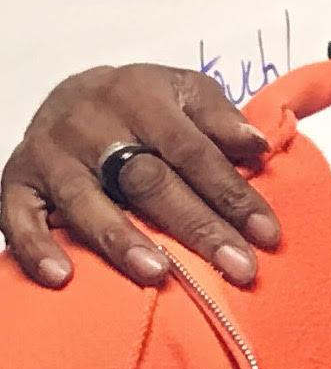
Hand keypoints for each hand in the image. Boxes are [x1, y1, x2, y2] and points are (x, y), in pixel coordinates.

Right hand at [2, 64, 276, 288]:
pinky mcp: (16, 180)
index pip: (193, 151)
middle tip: (237, 266)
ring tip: (158, 272)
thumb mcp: (185, 92)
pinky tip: (62, 276)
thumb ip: (221, 118)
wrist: (68, 92)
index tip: (267, 234)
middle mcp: (89, 124)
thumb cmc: (142, 103)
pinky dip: (36, 247)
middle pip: (147, 180)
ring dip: (122, 240)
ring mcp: (49, 154)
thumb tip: (256, 146)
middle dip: (196, 226)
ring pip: (86, 201)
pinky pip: (17, 216)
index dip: (232, 194)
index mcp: (138, 97)